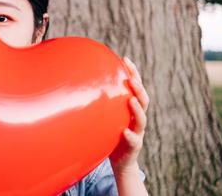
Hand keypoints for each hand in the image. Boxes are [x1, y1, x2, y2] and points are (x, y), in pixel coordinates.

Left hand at [109, 56, 149, 173]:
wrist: (120, 162)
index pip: (136, 88)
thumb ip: (99, 102)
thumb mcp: (105, 116)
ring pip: (142, 120)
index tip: (125, 59)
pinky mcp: (133, 148)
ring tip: (131, 100)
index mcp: (131, 110)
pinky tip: (125, 132)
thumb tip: (78, 81)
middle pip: (143, 101)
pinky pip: (134, 142)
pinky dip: (130, 136)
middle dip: (139, 88)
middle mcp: (137, 119)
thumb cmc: (110, 135)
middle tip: (131, 79)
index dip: (133, 73)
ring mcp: (137, 133)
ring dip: (137, 109)